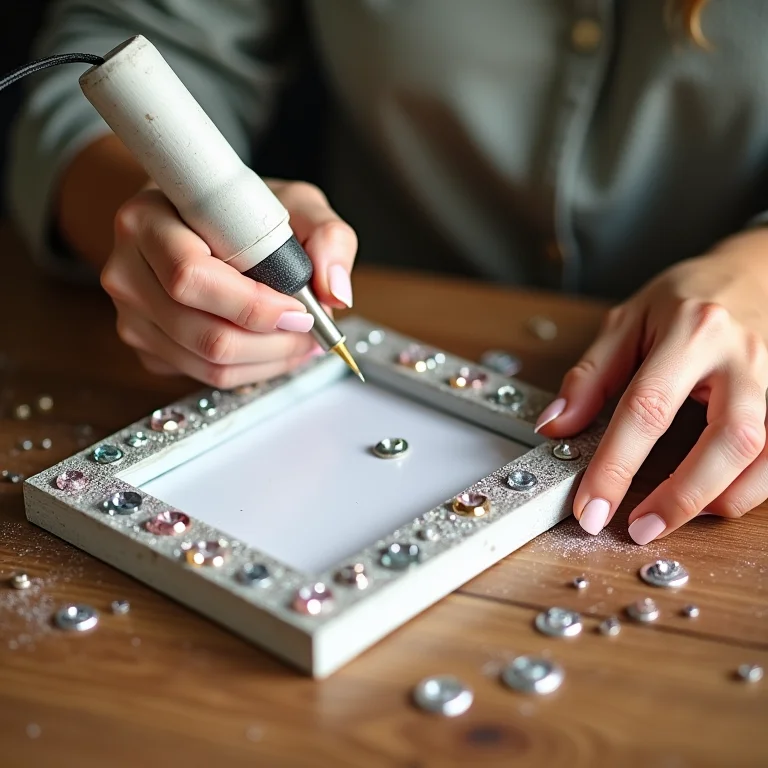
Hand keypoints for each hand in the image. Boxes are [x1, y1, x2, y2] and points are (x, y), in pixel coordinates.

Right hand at [100, 180, 356, 387]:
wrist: (197, 220)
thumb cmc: (242, 210)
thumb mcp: (294, 202)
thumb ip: (327, 236)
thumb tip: (335, 293)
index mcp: (149, 220)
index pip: (191, 276)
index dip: (252, 304)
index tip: (300, 308)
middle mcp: (128, 270)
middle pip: (204, 333)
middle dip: (273, 342)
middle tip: (312, 332)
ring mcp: (132, 314)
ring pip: (208, 364)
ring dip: (269, 361)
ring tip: (301, 340)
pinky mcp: (145, 345)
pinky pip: (203, 375)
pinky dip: (251, 369)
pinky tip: (272, 346)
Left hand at [535, 229, 767, 543]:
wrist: (759, 271)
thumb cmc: (689, 296)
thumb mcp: (628, 322)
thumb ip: (591, 376)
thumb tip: (554, 427)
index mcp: (694, 331)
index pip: (647, 408)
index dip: (616, 465)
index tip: (590, 506)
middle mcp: (745, 356)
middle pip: (728, 440)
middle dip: (681, 497)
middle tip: (638, 528)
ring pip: (766, 457)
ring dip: (719, 500)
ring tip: (671, 517)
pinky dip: (749, 488)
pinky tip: (714, 496)